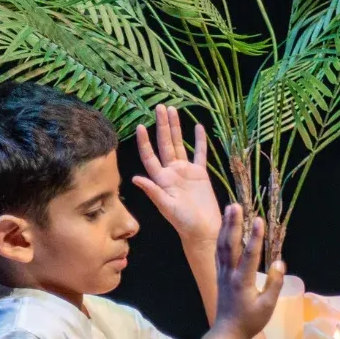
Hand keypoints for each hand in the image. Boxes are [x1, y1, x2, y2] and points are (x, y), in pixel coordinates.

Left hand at [134, 103, 221, 243]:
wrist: (203, 230)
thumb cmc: (184, 222)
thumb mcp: (167, 207)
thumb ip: (153, 191)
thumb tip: (136, 178)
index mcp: (161, 179)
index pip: (150, 156)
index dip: (145, 142)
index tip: (140, 126)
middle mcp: (171, 172)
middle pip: (164, 144)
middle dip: (162, 126)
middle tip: (160, 108)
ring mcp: (186, 172)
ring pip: (179, 145)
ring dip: (176, 128)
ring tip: (173, 111)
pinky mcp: (200, 175)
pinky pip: (199, 154)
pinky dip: (199, 141)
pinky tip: (198, 128)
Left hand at [198, 204, 284, 338]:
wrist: (228, 331)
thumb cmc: (251, 321)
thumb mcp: (268, 306)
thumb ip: (274, 283)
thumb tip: (280, 263)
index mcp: (242, 281)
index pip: (249, 255)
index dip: (255, 237)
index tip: (259, 220)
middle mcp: (229, 273)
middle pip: (230, 244)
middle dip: (233, 224)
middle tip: (236, 205)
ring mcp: (222, 272)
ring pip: (221, 245)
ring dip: (226, 226)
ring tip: (230, 208)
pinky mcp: (219, 273)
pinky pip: (219, 250)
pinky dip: (221, 236)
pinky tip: (224, 226)